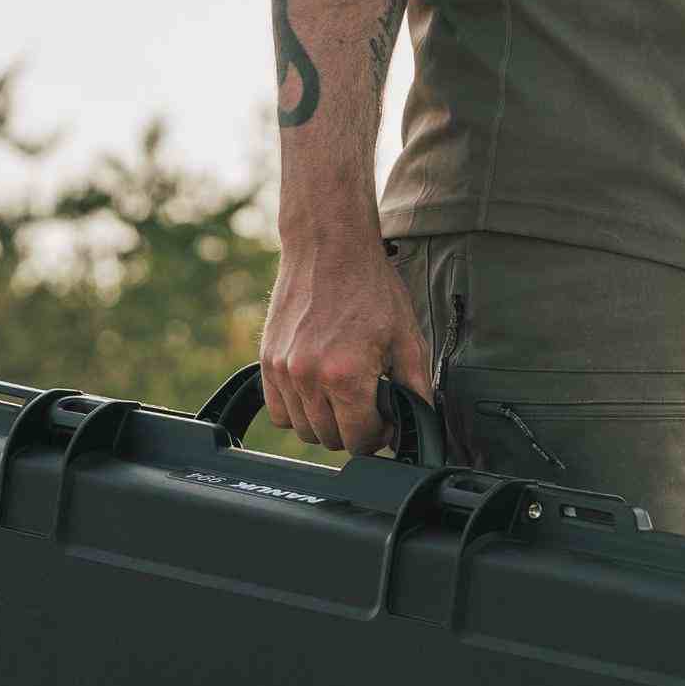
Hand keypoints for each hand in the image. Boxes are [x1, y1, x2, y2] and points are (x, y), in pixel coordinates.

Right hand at [260, 231, 434, 454]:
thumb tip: (417, 425)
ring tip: (343, 395)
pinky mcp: (267, 362)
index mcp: (346, 376)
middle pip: (331, 440)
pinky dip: (298, 411)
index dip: (378, 436)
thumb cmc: (370, 286)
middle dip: (354, 429)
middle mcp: (309, 377)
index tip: (385, 419)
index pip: (359, 441)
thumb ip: (416, 391)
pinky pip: (279, 412)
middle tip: (367, 405)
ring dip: (326, 422)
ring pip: (304, 430)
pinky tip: (318, 391)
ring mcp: (283, 371)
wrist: (329, 244)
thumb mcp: (408, 339)